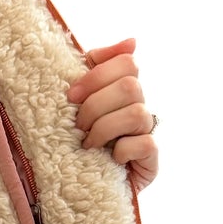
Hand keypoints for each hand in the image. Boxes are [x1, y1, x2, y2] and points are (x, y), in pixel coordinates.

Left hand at [66, 38, 158, 193]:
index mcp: (123, 87)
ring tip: (88, 144)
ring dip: (105, 128)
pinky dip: (122, 150)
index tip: (71, 96)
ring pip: (136, 113)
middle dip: (96, 105)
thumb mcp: (79, 98)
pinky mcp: (151, 158)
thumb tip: (133, 40)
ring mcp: (147, 132)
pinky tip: (110, 159)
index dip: (97, 76)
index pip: (127, 62)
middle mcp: (139, 105)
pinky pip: (145, 144)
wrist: (78, 182)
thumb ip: (96, 65)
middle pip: (131, 86)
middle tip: (77, 125)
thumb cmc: (77, 136)